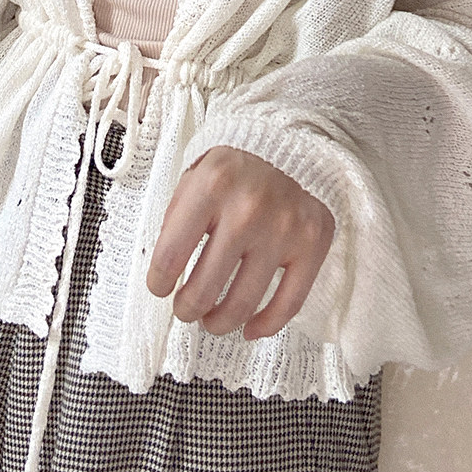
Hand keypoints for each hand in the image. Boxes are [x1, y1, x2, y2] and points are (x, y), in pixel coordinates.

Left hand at [145, 145, 335, 340]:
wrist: (292, 142)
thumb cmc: (235, 168)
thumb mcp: (196, 176)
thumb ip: (178, 219)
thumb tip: (166, 273)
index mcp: (211, 186)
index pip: (171, 254)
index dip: (158, 282)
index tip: (159, 288)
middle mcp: (247, 209)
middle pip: (205, 288)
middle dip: (187, 308)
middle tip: (185, 309)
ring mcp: (283, 229)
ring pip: (243, 304)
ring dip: (220, 322)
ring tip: (211, 320)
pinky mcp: (312, 245)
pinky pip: (288, 303)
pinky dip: (265, 325)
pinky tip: (250, 328)